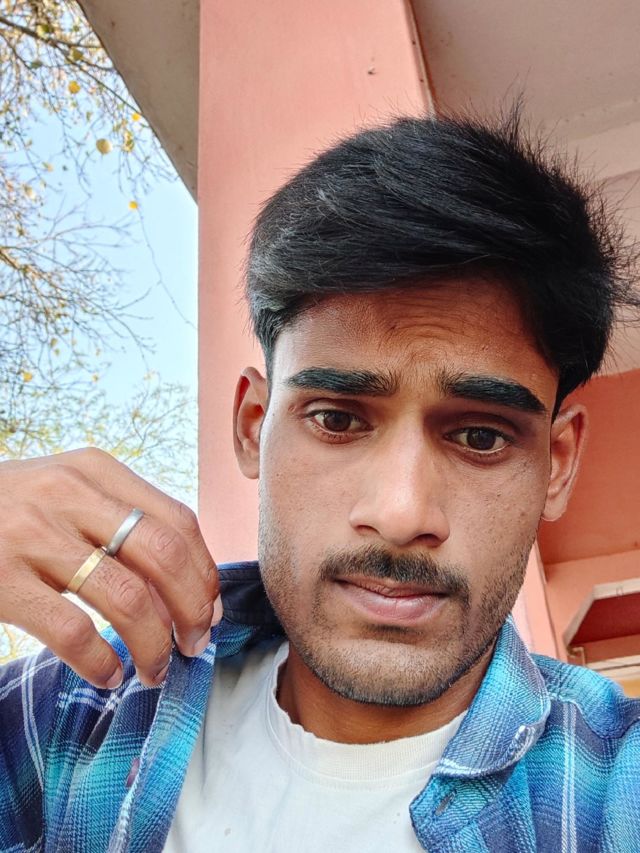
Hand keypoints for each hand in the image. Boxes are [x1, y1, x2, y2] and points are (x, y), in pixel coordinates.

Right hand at [0, 448, 220, 688]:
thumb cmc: (13, 507)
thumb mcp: (68, 490)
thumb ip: (121, 519)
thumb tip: (190, 584)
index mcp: (96, 470)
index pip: (178, 521)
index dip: (204, 572)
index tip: (209, 609)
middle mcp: (69, 493)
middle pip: (163, 557)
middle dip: (191, 608)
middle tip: (194, 643)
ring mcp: (32, 534)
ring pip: (126, 597)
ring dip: (152, 643)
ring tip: (154, 668)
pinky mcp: (0, 577)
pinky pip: (71, 630)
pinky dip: (100, 661)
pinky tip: (108, 674)